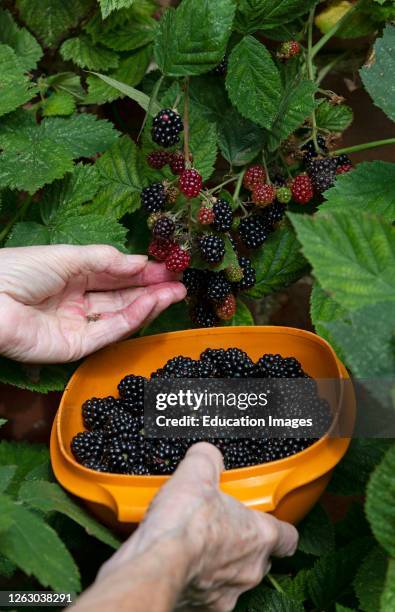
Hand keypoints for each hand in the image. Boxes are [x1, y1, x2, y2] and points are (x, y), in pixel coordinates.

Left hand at [0, 245, 185, 362]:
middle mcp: (77, 302)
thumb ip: (106, 261)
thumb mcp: (68, 256)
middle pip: (121, 297)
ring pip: (120, 316)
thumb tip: (141, 261)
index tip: (168, 266)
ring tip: (175, 292)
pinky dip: (132, 318)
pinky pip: (109, 332)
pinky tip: (151, 303)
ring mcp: (77, 326)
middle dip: (151, 289)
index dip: (141, 271)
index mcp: (72, 276)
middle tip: (180, 282)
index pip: (114, 275)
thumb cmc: (19, 270)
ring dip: (149, 304)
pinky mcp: (75, 348)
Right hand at [92, 443, 297, 611]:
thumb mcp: (197, 472)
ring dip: (219, 565)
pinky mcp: (202, 610)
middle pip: (260, 559)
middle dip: (243, 544)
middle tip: (221, 526)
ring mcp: (227, 594)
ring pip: (232, 580)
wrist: (154, 564)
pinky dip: (196, 582)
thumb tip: (206, 454)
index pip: (288, 537)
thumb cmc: (184, 524)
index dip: (278, 527)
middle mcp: (250, 570)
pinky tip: (179, 564)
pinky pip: (206, 596)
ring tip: (195, 546)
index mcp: (259, 536)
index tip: (267, 520)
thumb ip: (208, 459)